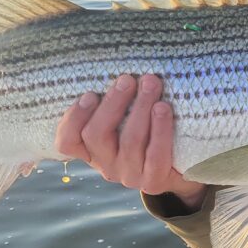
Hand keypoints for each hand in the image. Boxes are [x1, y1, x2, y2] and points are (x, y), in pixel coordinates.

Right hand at [54, 74, 206, 208]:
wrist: (180, 170)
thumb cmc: (148, 135)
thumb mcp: (125, 123)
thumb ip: (115, 105)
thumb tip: (117, 67)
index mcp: (92, 151)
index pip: (67, 142)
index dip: (74, 119)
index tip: (90, 94)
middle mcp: (107, 166)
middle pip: (97, 136)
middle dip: (113, 103)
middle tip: (127, 78)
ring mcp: (129, 175)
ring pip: (129, 141)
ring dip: (140, 108)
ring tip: (151, 84)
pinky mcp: (154, 180)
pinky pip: (155, 154)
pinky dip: (160, 129)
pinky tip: (163, 108)